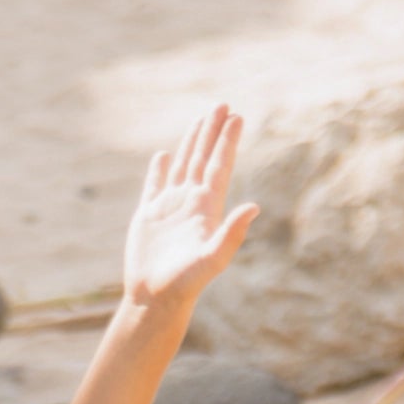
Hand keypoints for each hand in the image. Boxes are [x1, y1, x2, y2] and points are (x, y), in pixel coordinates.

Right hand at [124, 104, 258, 310]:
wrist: (155, 299)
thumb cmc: (185, 283)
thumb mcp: (213, 258)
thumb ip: (233, 232)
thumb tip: (256, 207)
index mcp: (207, 208)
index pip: (219, 166)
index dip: (228, 142)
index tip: (237, 117)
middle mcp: (190, 203)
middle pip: (203, 159)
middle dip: (213, 132)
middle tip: (223, 104)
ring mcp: (169, 207)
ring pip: (182, 166)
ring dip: (191, 142)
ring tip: (200, 120)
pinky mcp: (148, 216)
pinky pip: (154, 185)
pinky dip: (159, 169)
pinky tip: (164, 156)